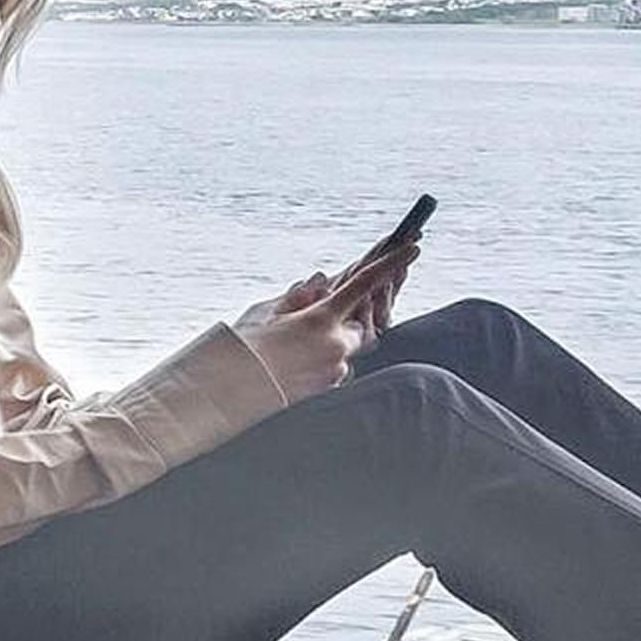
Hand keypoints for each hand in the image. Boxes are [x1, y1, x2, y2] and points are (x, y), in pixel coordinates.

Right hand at [231, 243, 414, 398]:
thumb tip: (320, 282)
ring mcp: (335, 369)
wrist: (228, 393)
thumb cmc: (242, 349)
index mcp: (320, 319)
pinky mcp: (329, 387)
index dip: (391, 263)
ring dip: (332, 336)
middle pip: (363, 321)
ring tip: (294, 341)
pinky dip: (322, 357)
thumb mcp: (265, 313)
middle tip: (320, 312)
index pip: (365, 283)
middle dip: (351, 313)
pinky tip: (293, 361)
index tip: (412, 247)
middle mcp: (336, 345)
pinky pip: (336, 365)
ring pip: (349, 345)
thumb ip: (297, 296)